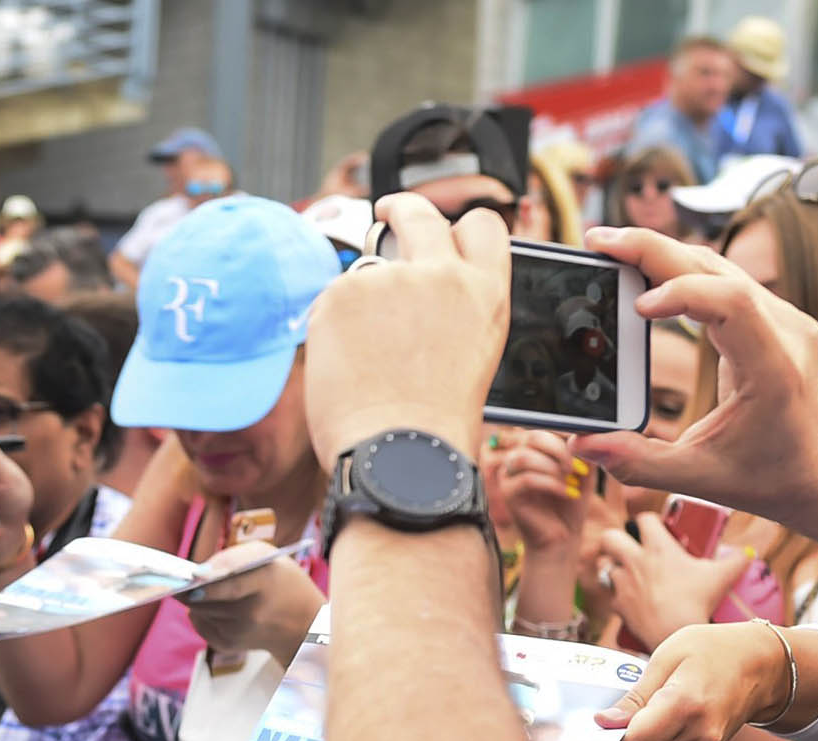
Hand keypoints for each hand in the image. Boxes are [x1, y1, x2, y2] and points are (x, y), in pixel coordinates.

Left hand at [185, 544, 320, 664]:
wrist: (301, 623)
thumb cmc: (279, 580)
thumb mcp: (266, 556)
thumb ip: (233, 557)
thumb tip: (196, 572)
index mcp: (265, 583)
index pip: (233, 585)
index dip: (209, 581)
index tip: (192, 576)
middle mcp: (251, 612)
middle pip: (204, 598)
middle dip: (189, 587)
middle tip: (177, 577)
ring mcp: (239, 632)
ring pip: (197, 609)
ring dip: (194, 597)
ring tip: (204, 588)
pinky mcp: (228, 644)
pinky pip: (199, 622)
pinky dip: (200, 612)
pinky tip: (214, 605)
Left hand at [305, 194, 507, 465]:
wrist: (400, 455)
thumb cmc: (435, 427)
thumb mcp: (472, 355)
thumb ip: (453, 311)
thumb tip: (417, 296)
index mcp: (485, 292)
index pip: (482, 225)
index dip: (458, 225)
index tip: (438, 226)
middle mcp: (442, 273)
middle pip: (419, 213)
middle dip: (401, 209)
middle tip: (385, 214)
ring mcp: (390, 278)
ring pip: (368, 269)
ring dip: (362, 300)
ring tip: (365, 357)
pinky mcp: (342, 293)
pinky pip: (332, 299)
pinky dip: (332, 327)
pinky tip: (344, 366)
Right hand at [491, 428, 594, 556]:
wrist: (562, 537)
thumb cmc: (571, 503)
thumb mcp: (583, 471)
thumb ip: (582, 449)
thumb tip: (584, 431)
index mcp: (533, 450)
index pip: (544, 428)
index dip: (564, 434)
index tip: (586, 447)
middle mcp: (517, 459)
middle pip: (531, 437)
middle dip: (558, 448)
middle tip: (578, 466)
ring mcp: (509, 476)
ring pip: (524, 457)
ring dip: (553, 467)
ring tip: (572, 480)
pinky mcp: (508, 494)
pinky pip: (527, 480)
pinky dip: (553, 484)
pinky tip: (569, 494)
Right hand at [572, 228, 817, 526]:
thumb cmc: (765, 476)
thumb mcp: (699, 478)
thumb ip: (637, 463)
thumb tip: (581, 444)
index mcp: (774, 368)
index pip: (731, 303)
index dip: (682, 293)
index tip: (637, 307)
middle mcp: (785, 331)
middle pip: (717, 269)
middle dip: (654, 251)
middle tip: (598, 243)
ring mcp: (781, 318)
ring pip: (718, 266)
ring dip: (662, 253)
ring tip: (608, 248)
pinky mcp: (769, 316)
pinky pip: (721, 279)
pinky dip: (678, 269)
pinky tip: (640, 267)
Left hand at [594, 618, 794, 740]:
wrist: (760, 666)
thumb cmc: (714, 651)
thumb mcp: (667, 657)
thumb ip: (635, 696)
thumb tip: (603, 723)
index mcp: (686, 705)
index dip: (609, 735)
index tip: (602, 720)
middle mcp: (699, 735)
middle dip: (625, 732)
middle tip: (635, 703)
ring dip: (644, 736)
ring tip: (662, 705)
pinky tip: (671, 719)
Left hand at [598, 515, 748, 652]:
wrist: (677, 632)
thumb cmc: (699, 601)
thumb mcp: (723, 576)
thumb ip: (737, 560)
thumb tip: (749, 553)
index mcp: (658, 547)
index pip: (643, 519)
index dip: (648, 521)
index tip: (655, 527)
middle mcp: (635, 561)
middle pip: (610, 537)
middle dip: (615, 539)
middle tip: (627, 546)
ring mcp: (623, 583)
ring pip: (604, 566)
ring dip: (612, 566)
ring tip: (625, 571)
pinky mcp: (618, 605)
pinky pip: (611, 596)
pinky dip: (618, 597)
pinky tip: (629, 600)